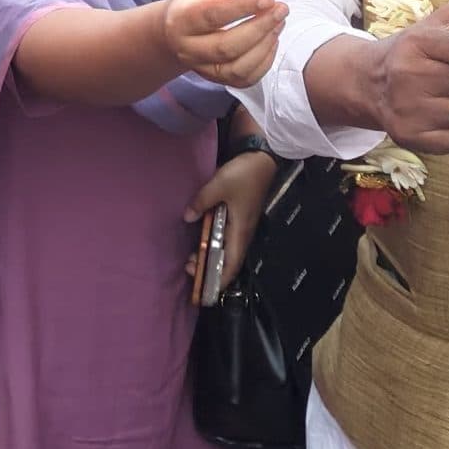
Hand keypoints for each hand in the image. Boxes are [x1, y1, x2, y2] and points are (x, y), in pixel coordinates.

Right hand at [163, 0, 287, 87]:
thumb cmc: (196, 1)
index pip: (214, 15)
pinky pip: (244, 79)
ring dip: (264, 46)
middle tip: (282, 9)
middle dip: (260, 28)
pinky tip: (272, 40)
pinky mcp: (216, 80)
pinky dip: (264, 62)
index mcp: (183, 18)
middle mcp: (188, 48)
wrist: (173, 32)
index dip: (243, 8)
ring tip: (279, 23)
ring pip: (237, 68)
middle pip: (226, 46)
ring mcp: (201, 68)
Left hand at [187, 148, 280, 279]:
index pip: (231, 265)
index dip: (219, 281)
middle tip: (189, 267)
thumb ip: (201, 203)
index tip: (204, 290)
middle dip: (209, 269)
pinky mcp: (238, 215)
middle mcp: (242, 233)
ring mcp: (241, 224)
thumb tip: (187, 218)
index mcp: (240, 232)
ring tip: (191, 258)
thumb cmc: (243, 175)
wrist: (261, 158)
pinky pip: (224, 237)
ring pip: (225, 249)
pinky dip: (212, 242)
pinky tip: (200, 238)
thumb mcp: (218, 186)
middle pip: (227, 260)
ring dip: (209, 256)